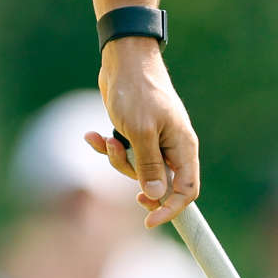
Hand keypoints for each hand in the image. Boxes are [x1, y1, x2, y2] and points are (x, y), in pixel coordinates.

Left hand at [86, 36, 198, 227]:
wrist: (122, 58)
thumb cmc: (137, 90)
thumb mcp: (141, 130)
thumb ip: (149, 164)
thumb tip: (156, 196)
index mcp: (182, 147)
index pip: (186, 190)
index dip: (171, 208)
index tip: (149, 220)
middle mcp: (171, 146)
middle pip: (156, 182)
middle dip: (131, 173)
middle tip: (116, 154)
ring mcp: (153, 139)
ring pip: (136, 168)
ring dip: (116, 158)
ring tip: (105, 139)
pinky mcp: (135, 132)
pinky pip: (123, 151)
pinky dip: (107, 146)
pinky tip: (91, 136)